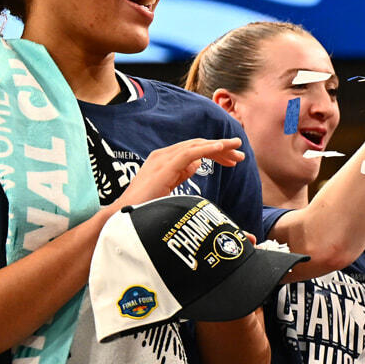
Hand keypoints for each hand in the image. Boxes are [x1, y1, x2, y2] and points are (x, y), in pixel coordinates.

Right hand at [112, 138, 245, 209]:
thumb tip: (198, 163)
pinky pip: (189, 153)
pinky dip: (207, 148)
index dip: (216, 153)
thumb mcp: (168, 187)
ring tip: (238, 148)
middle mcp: (163, 155)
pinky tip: (222, 147)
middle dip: (222, 149)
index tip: (233, 161)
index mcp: (165, 160)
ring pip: (196, 146)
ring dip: (219, 146)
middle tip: (241, 155)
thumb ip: (181, 174)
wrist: (123, 218)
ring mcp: (162, 159)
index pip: (195, 150)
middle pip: (198, 145)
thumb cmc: (145, 207)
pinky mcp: (164, 167)